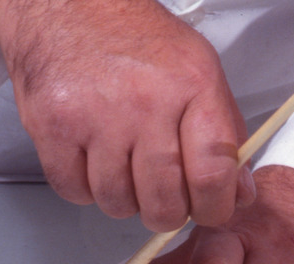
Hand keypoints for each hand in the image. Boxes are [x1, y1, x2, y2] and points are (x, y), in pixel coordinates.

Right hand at [0, 0, 253, 231]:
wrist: (66, 7)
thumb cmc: (134, 41)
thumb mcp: (198, 70)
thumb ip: (225, 133)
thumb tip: (238, 193)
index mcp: (192, 85)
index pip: (213, 173)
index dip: (215, 207)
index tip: (210, 209)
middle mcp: (145, 101)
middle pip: (164, 201)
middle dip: (167, 212)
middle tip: (163, 198)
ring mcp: (96, 116)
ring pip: (117, 203)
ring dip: (122, 198)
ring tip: (122, 166)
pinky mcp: (54, 127)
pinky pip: (75, 191)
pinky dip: (84, 187)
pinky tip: (91, 158)